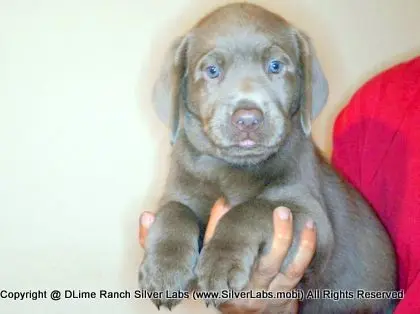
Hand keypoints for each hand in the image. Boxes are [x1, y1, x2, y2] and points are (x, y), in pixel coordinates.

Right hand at [139, 199, 316, 313]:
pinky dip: (304, 247)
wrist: (245, 311)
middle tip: (269, 207)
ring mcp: (267, 291)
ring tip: (285, 210)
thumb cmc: (214, 283)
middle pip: (251, 262)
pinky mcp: (286, 290)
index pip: (214, 256)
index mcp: (215, 282)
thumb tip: (144, 215)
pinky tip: (306, 225)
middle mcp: (242, 290)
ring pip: (279, 265)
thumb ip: (158, 244)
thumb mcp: (188, 269)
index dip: (217, 228)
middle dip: (260, 233)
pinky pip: (298, 268)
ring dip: (284, 237)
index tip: (222, 202)